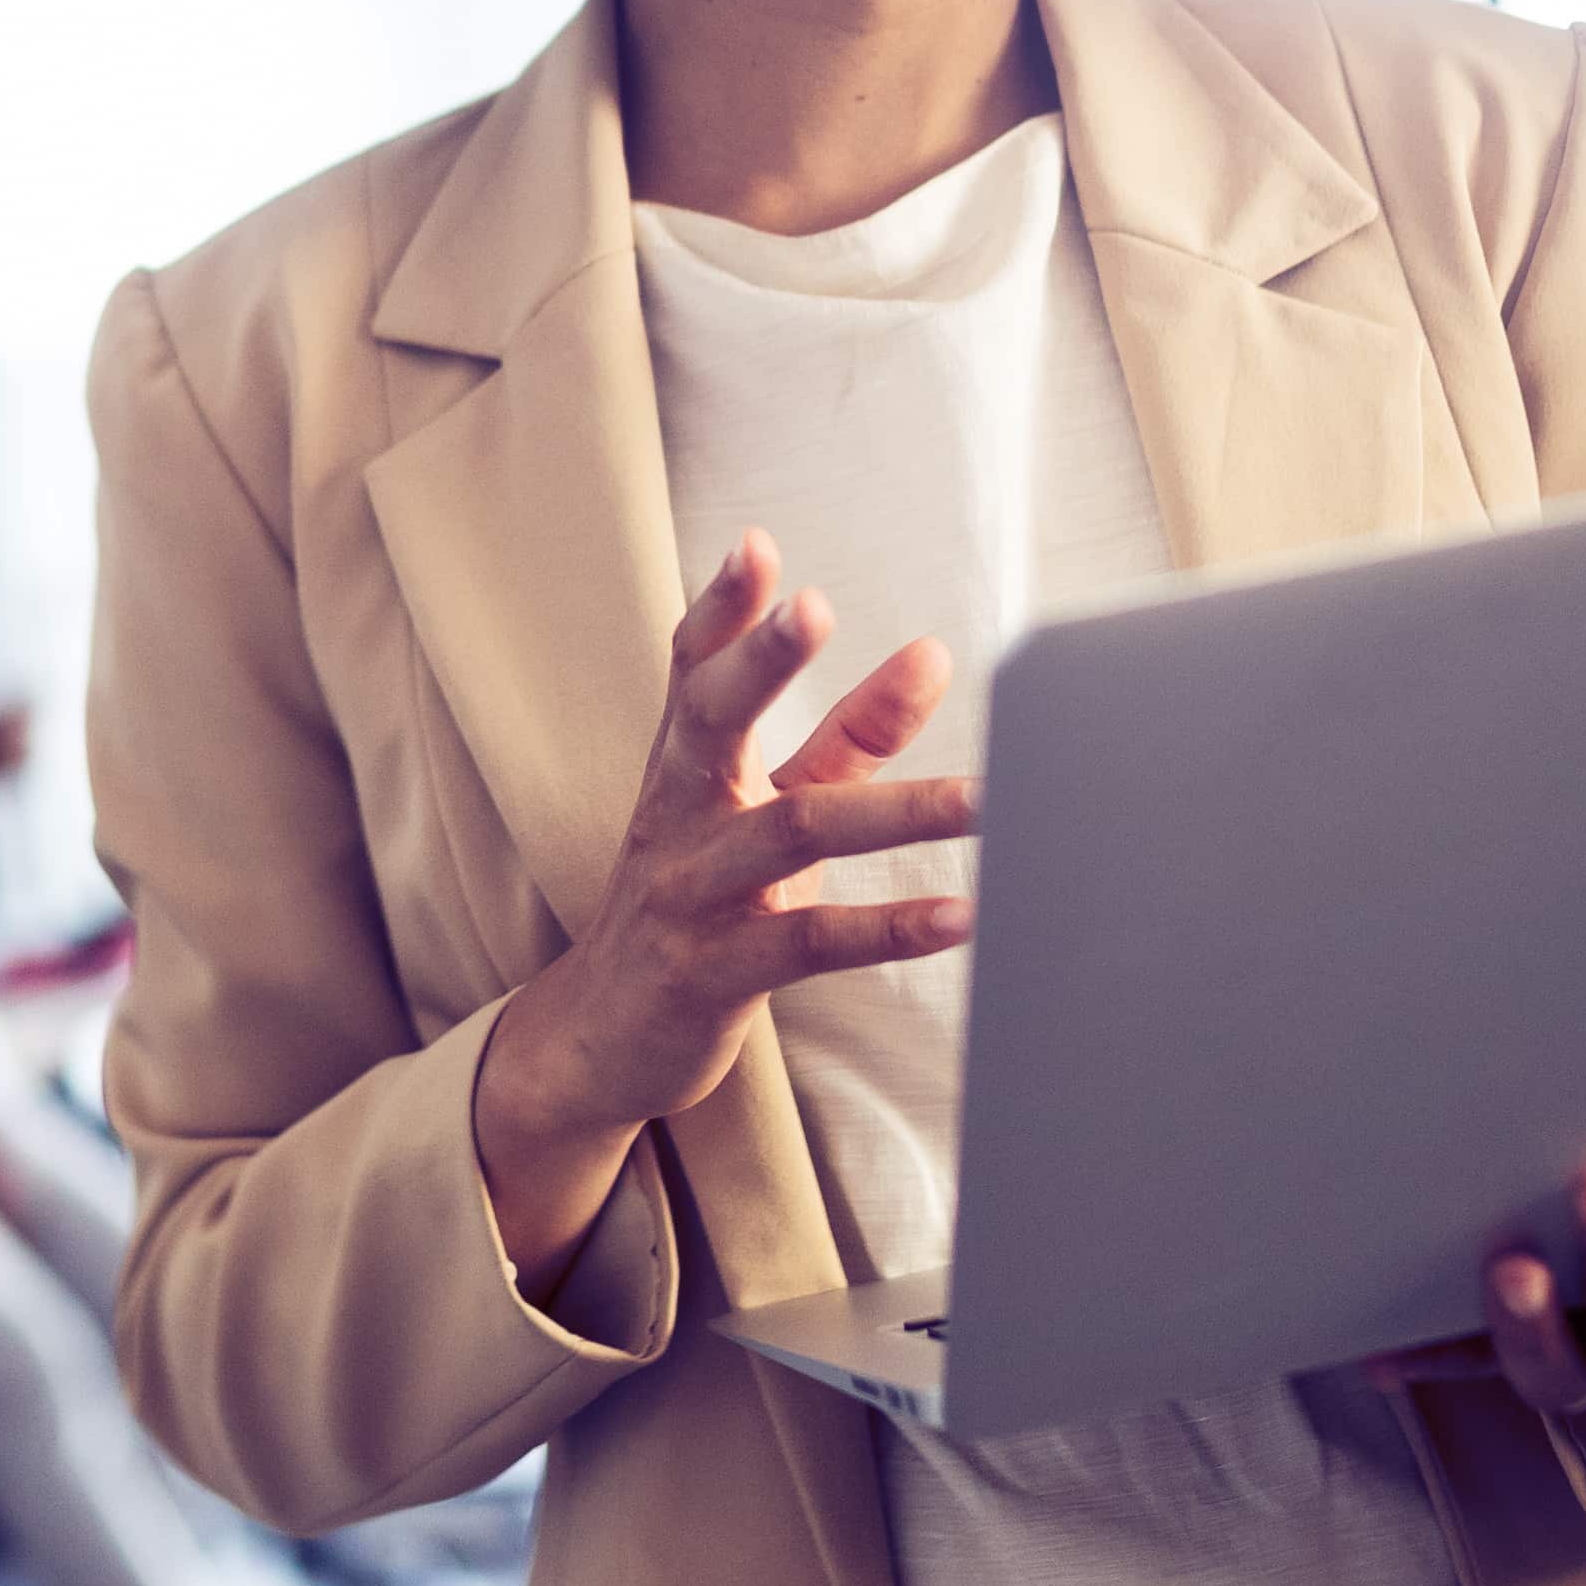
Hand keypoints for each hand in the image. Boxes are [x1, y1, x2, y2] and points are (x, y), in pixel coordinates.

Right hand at [472, 534, 975, 1287]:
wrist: (600, 1039)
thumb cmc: (698, 903)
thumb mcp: (760, 812)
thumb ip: (846, 736)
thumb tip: (933, 654)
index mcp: (684, 768)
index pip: (693, 670)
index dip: (720, 609)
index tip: (756, 546)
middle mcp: (678, 817)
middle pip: (713, 724)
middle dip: (760, 662)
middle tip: (815, 608)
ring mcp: (690, 895)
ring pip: (791, 833)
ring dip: (895, 812)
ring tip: (985, 798)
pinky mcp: (714, 973)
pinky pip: (809, 942)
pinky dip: (888, 927)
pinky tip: (959, 914)